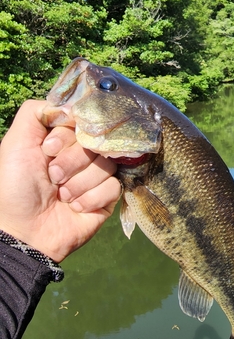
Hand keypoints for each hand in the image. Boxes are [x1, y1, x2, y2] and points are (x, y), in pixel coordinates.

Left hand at [0, 100, 120, 262]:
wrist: (25, 232)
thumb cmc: (15, 188)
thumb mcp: (16, 144)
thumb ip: (35, 113)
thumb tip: (69, 106)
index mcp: (62, 140)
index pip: (81, 122)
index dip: (68, 135)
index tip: (49, 150)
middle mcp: (81, 155)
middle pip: (96, 142)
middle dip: (71, 161)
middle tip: (53, 178)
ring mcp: (96, 177)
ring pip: (106, 164)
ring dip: (80, 183)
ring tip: (62, 196)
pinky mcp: (107, 198)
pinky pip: (113, 187)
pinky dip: (91, 198)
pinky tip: (75, 208)